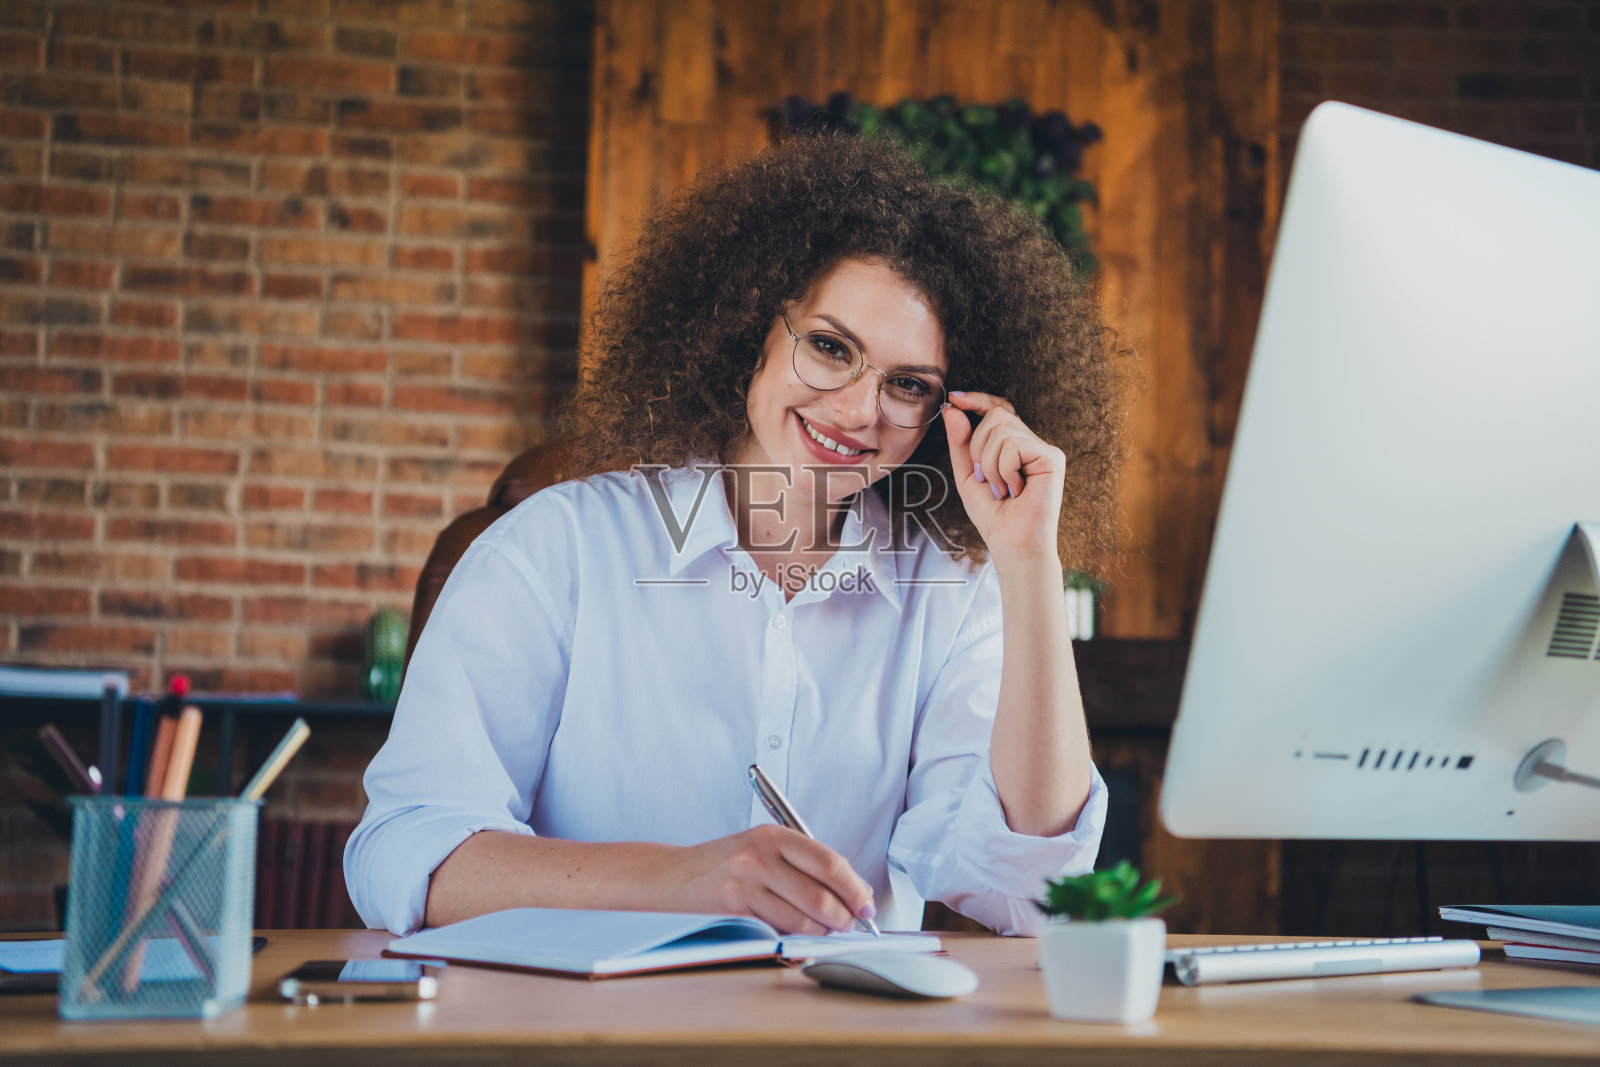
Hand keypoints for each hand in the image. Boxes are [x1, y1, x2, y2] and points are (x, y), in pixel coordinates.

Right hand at [665, 825, 875, 934]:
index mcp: (774, 835)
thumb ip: (804, 864)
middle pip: (820, 894)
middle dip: (844, 916)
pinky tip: (800, 932)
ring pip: (803, 918)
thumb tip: (853, 892)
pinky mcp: (735, 909)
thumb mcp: (764, 848)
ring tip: (826, 929)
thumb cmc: (726, 864)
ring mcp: (746, 882)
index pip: (829, 862)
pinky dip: (797, 936)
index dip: (855, 888)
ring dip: (822, 930)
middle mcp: (761, 855)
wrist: (674, 875)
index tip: (868, 904)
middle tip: (851, 923)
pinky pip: (780, 930)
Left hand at [942, 392, 1065, 569]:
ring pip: (1001, 429)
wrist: (1011, 545)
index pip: (998, 409)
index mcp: (1014, 445)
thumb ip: (960, 442)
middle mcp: (1032, 442)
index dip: (978, 399)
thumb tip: (952, 408)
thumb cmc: (994, 515)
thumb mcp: (968, 474)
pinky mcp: (1052, 457)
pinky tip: (1015, 489)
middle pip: (995, 416)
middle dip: (978, 448)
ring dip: (990, 464)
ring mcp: (1044, 448)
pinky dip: (1004, 469)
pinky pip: (1013, 445)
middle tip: (986, 480)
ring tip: (1002, 489)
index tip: (954, 399)